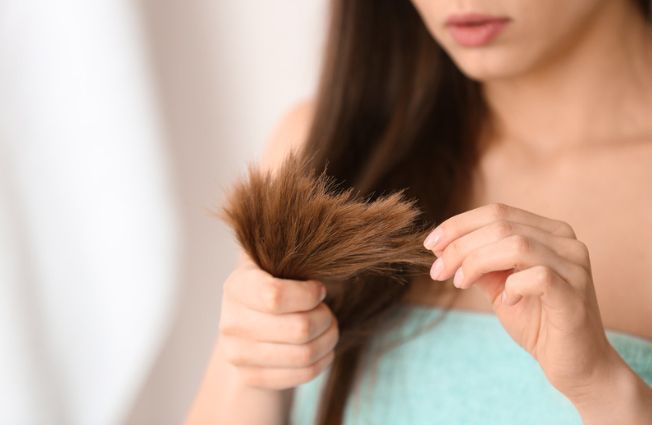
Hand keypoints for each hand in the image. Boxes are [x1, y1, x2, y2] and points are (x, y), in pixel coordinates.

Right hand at [217, 253, 337, 389]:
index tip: (318, 290)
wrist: (250, 327)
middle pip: (299, 328)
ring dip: (328, 339)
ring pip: (305, 353)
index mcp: (237, 286)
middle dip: (325, 318)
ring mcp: (238, 354)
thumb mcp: (277, 266)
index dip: (308, 295)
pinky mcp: (251, 377)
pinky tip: (323, 348)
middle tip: (326, 311)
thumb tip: (324, 244)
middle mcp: (231, 322)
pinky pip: (302, 374)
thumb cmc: (276, 287)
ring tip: (328, 327)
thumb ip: (293, 256)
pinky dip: (323, 360)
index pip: (275, 296)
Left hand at [423, 203, 620, 400]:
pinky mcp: (575, 293)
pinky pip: (538, 276)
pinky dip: (512, 286)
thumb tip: (440, 245)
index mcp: (547, 232)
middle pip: (501, 225)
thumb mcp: (499, 285)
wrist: (575, 364)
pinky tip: (506, 302)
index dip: (458, 225)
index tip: (430, 245)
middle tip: (437, 271)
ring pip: (515, 244)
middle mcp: (565, 241)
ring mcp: (574, 265)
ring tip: (460, 283)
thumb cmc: (537, 321)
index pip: (497, 212)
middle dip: (459, 246)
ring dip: (476, 262)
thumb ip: (477, 262)